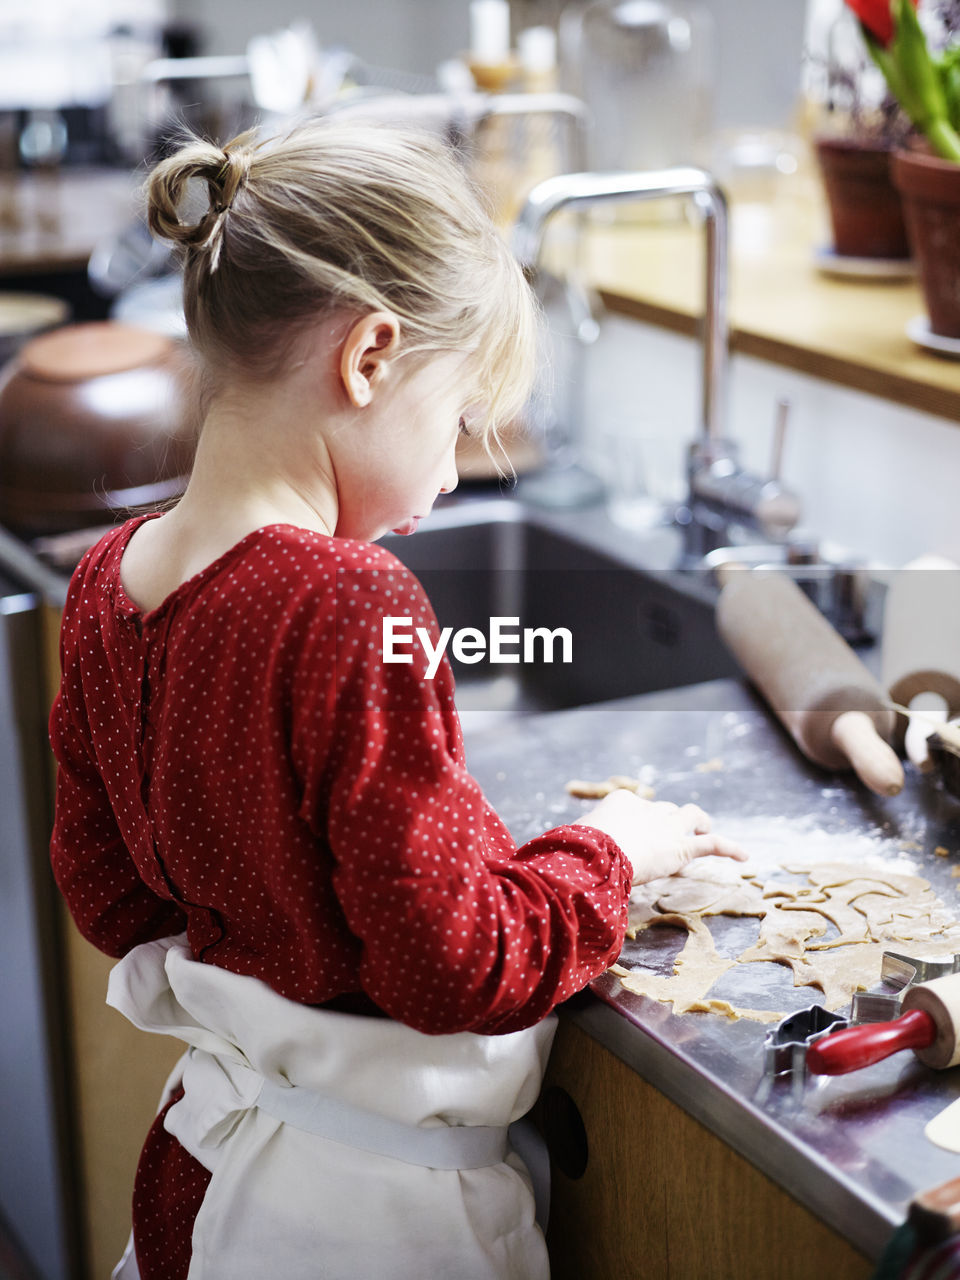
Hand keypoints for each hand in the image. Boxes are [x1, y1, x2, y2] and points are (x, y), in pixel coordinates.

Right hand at [573, 789, 745, 884]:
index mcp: (621, 801)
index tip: (632, 836)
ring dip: (699, 822)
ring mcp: (667, 826)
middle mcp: (648, 808)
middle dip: (666, 821)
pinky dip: (730, 848)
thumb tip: (567, 867)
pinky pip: (713, 844)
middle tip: (663, 839)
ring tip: (704, 829)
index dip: (638, 822)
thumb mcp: (577, 844)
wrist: (598, 852)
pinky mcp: (682, 847)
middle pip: (664, 810)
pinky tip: (744, 857)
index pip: (635, 807)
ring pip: (691, 815)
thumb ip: (583, 850)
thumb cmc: (581, 849)